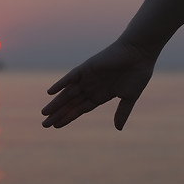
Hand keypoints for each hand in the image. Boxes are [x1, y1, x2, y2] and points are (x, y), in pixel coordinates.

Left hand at [41, 40, 155, 129]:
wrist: (139, 53)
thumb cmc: (137, 74)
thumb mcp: (129, 97)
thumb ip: (122, 112)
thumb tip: (118, 129)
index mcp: (100, 95)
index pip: (80, 109)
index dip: (68, 118)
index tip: (57, 126)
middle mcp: (91, 87)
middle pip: (70, 104)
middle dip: (58, 114)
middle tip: (45, 124)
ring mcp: (87, 78)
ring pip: (68, 93)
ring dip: (56, 103)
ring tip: (44, 113)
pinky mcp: (86, 68)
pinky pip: (70, 77)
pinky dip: (60, 84)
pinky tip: (50, 92)